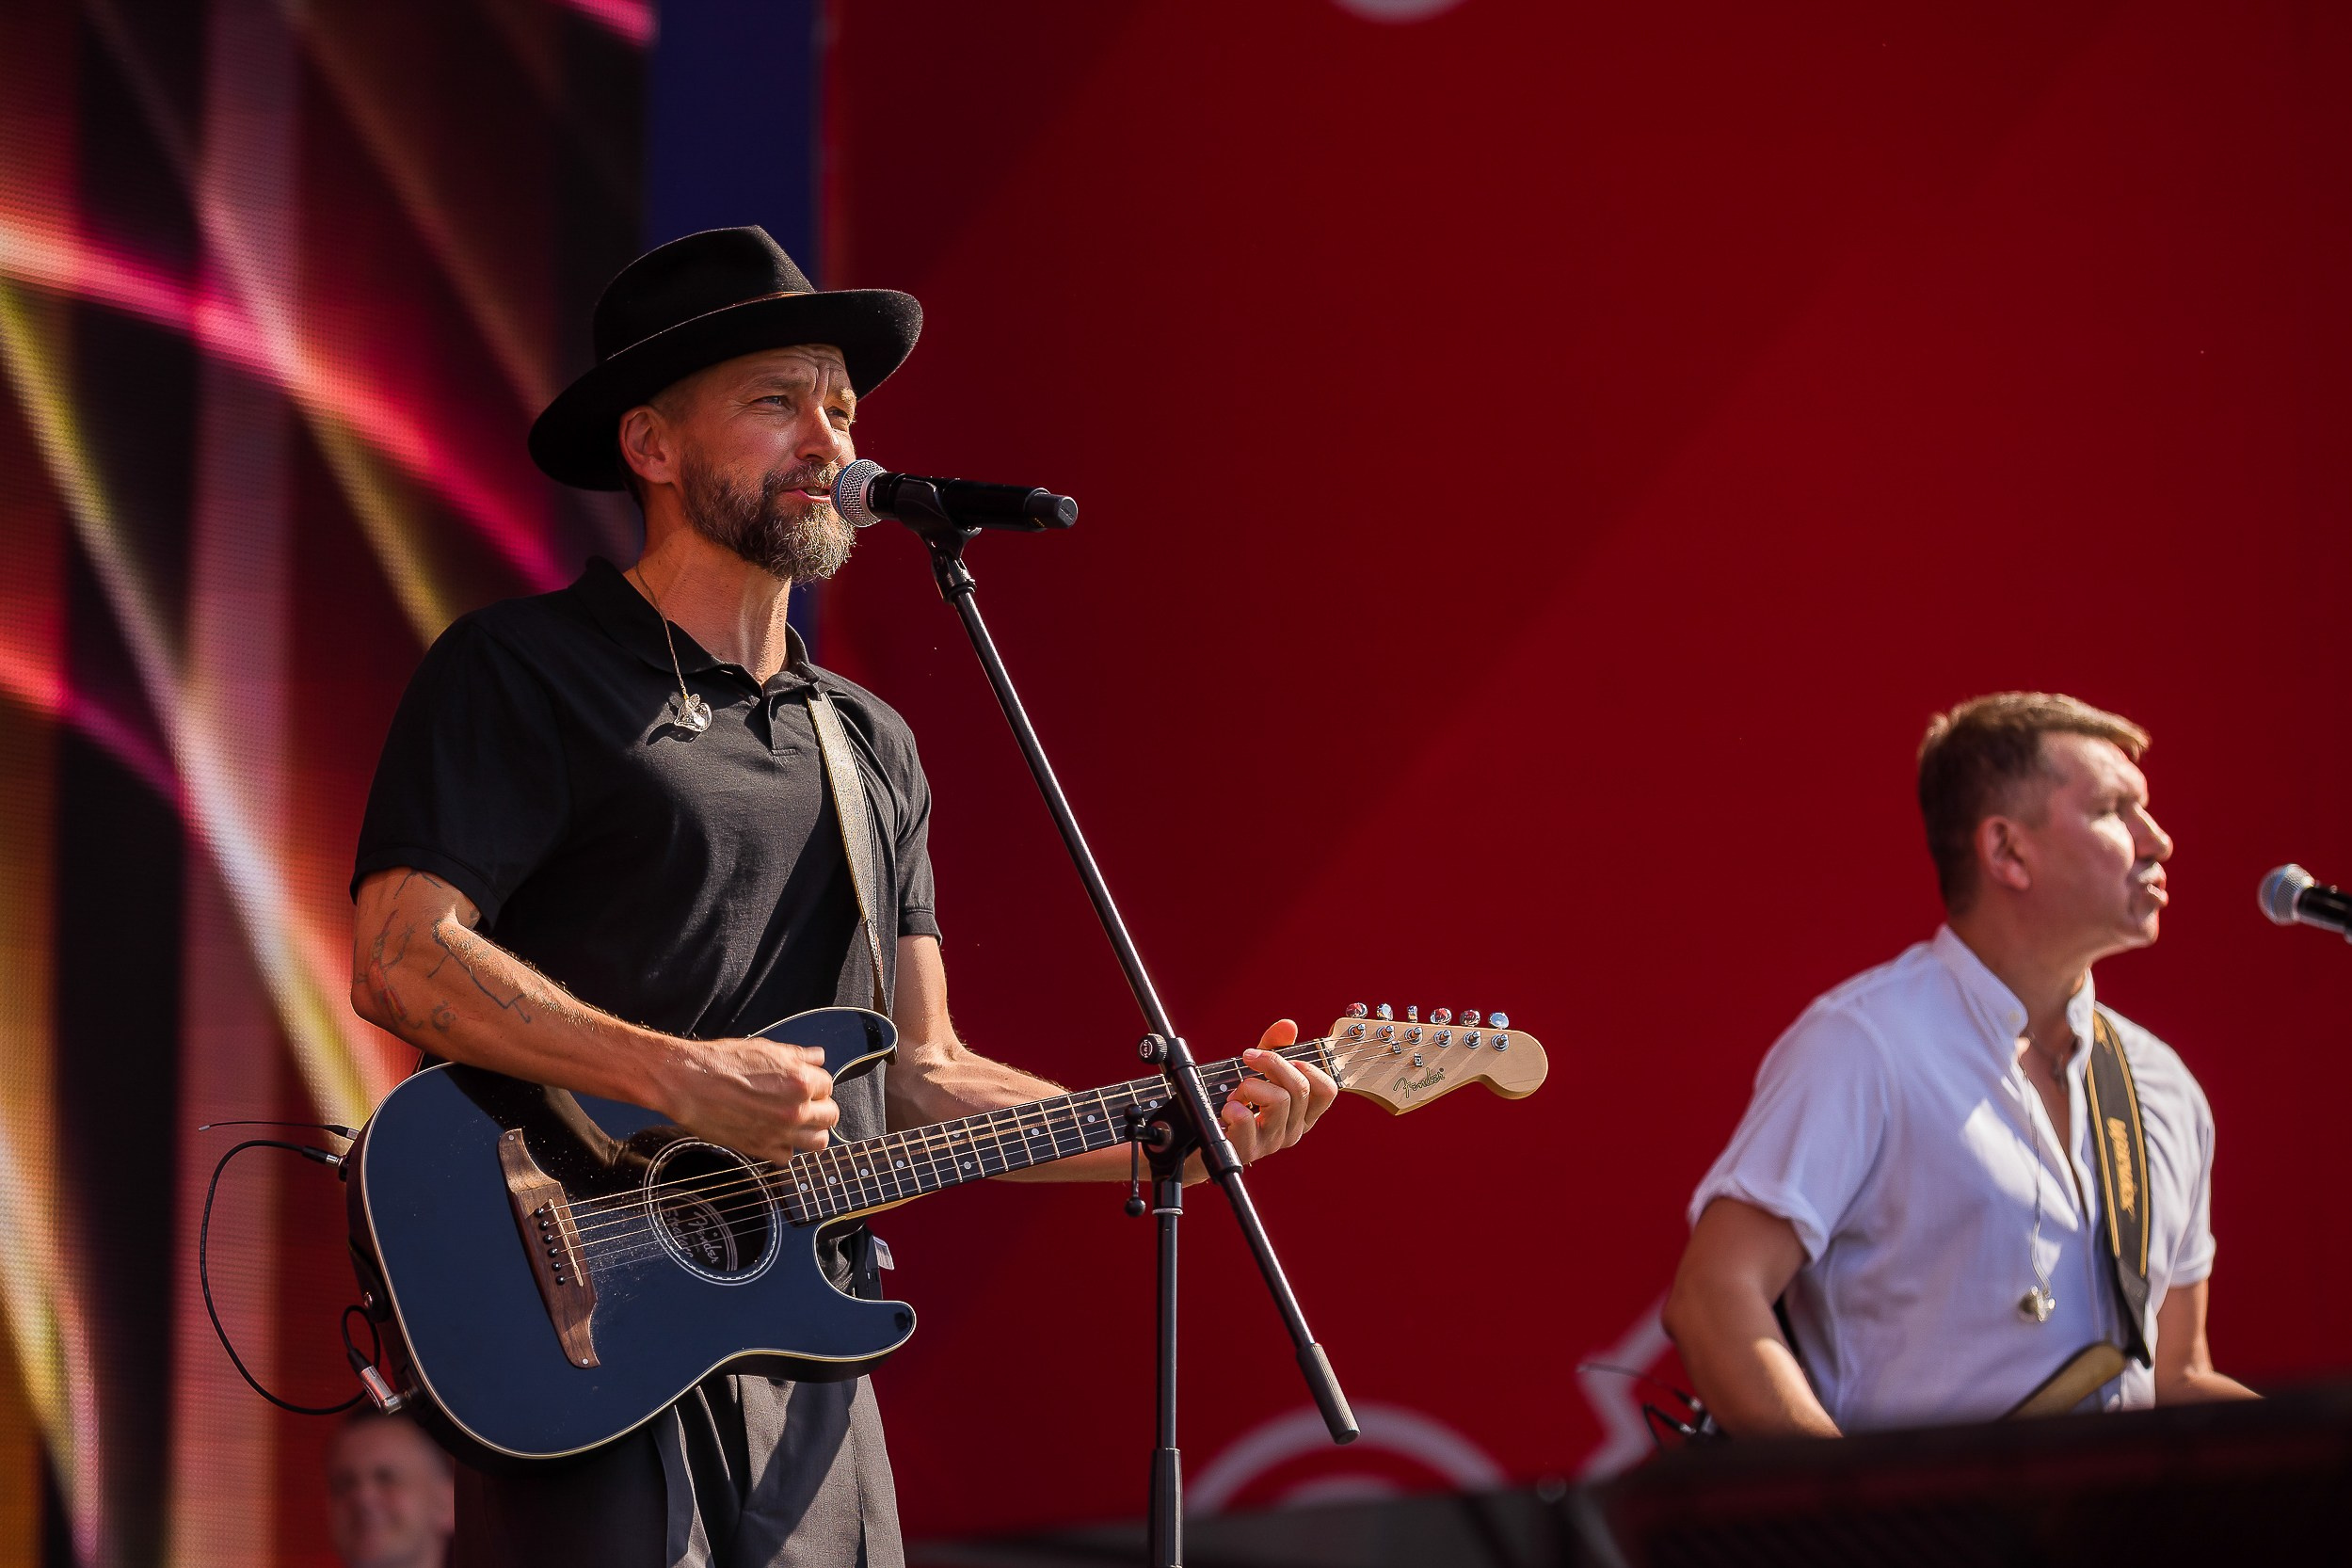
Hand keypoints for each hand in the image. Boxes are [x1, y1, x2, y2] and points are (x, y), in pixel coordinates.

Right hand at [655, 1036, 839, 1162]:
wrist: (688, 1082)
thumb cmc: (722, 1062)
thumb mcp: (766, 1048)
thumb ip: (799, 1055)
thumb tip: (818, 1058)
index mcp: (801, 1081)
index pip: (828, 1085)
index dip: (815, 1082)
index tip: (805, 1083)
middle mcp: (796, 1109)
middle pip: (830, 1115)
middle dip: (819, 1107)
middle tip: (804, 1102)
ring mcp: (780, 1132)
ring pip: (818, 1142)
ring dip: (811, 1131)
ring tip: (797, 1123)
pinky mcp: (761, 1149)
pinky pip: (787, 1157)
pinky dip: (783, 1148)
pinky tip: (773, 1134)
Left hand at [1206, 1018, 1335, 1171]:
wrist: (1199, 1140)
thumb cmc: (1234, 1105)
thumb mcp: (1256, 1072)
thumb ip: (1274, 1048)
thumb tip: (1288, 1026)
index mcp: (1301, 1114)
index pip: (1326, 1090)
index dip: (1308, 1067)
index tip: (1286, 1058)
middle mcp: (1292, 1131)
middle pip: (1300, 1088)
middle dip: (1272, 1063)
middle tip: (1248, 1057)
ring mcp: (1272, 1143)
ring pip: (1278, 1100)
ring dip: (1249, 1086)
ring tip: (1235, 1094)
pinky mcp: (1247, 1151)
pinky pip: (1246, 1119)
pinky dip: (1232, 1106)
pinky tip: (1227, 1110)